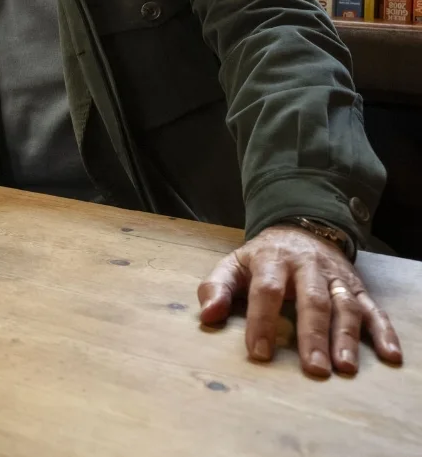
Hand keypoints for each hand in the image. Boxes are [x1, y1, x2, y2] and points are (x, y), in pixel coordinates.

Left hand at [198, 224, 402, 375]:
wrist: (301, 229)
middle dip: (313, 335)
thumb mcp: (234, 264)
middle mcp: (308, 267)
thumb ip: (216, 287)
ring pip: (345, 307)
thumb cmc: (263, 258)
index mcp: (273, 260)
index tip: (259, 353)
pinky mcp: (358, 288)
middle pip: (312, 301)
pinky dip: (385, 332)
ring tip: (344, 368)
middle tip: (314, 368)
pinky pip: (374, 309)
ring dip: (347, 337)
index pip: (266, 290)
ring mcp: (336, 278)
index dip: (262, 321)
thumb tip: (207, 315)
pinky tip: (390, 355)